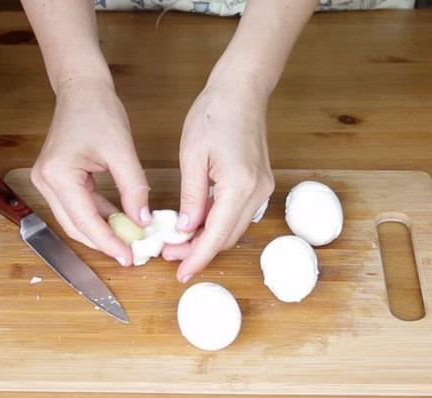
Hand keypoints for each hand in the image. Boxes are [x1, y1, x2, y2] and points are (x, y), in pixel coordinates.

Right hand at [30, 76, 150, 265]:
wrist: (82, 87)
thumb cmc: (98, 110)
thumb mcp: (122, 150)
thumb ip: (134, 188)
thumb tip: (144, 221)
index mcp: (58, 174)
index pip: (85, 221)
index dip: (109, 242)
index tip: (130, 257)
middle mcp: (46, 181)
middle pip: (75, 226)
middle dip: (104, 242)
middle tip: (132, 254)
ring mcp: (48, 181)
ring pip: (76, 219)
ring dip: (102, 231)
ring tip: (130, 241)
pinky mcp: (58, 178)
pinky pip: (79, 206)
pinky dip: (100, 216)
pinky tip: (122, 222)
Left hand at [162, 77, 274, 281]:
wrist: (242, 90)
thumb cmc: (214, 114)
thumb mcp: (192, 156)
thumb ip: (192, 197)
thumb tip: (186, 229)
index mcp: (239, 186)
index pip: (216, 235)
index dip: (197, 258)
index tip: (180, 273)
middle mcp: (257, 192)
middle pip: (227, 237)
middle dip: (199, 251)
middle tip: (169, 254)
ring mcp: (262, 188)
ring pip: (234, 227)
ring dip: (208, 238)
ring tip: (178, 240)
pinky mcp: (260, 183)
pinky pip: (238, 212)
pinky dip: (218, 222)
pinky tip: (197, 221)